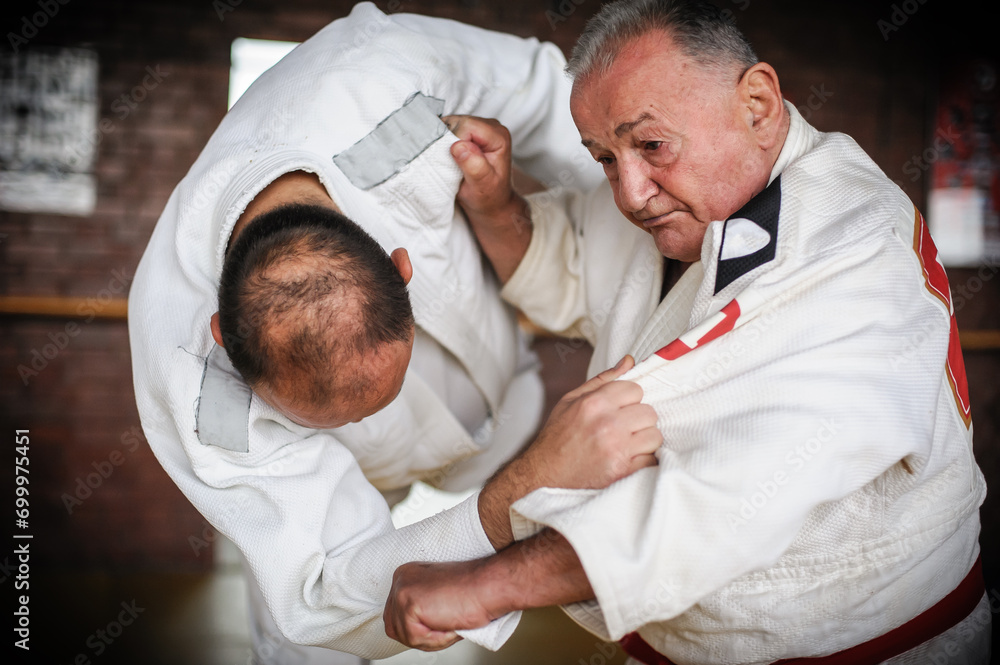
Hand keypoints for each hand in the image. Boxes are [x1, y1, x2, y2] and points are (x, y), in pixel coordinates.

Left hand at [383, 560, 492, 650]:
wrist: (490, 585)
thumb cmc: (475, 592)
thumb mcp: (439, 599)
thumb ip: (421, 609)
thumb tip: (413, 631)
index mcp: (408, 575)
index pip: (397, 614)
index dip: (419, 628)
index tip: (441, 623)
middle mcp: (402, 578)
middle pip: (395, 626)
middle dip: (420, 635)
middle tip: (445, 627)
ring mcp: (403, 589)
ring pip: (404, 635)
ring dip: (430, 639)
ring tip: (450, 623)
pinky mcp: (408, 602)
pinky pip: (414, 638)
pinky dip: (435, 639)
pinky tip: (449, 623)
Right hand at [444, 115, 517, 218]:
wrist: (490, 203)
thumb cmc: (488, 196)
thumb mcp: (483, 186)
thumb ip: (474, 166)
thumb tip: (459, 147)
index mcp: (498, 136)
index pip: (467, 126)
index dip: (455, 143)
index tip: (458, 164)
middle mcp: (491, 126)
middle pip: (457, 122)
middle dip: (448, 142)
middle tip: (454, 165)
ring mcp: (479, 127)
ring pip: (449, 124)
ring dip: (443, 142)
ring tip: (452, 162)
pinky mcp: (467, 130)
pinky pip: (447, 128)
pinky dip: (442, 142)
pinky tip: (449, 157)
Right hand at [525, 355, 662, 489]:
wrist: (545, 474)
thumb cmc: (558, 436)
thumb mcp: (572, 400)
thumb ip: (603, 380)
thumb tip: (629, 360)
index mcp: (595, 403)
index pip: (636, 389)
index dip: (628, 399)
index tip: (619, 409)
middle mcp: (608, 425)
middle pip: (649, 412)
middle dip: (638, 419)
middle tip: (623, 428)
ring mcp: (617, 450)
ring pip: (655, 436)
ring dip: (643, 440)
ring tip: (625, 444)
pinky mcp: (623, 471)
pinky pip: (652, 460)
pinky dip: (643, 461)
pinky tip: (627, 459)